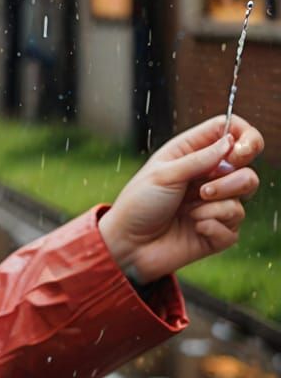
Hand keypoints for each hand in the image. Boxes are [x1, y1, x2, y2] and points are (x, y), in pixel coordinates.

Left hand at [98, 115, 262, 284]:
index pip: (228, 132)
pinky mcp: (220, 231)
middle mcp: (207, 176)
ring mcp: (215, 204)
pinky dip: (212, 225)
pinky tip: (192, 228)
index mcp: (191, 153)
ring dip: (218, 203)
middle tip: (205, 190)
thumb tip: (230, 141)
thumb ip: (199, 159)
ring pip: (244, 196)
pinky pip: (234, 224)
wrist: (131, 245)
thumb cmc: (140, 203)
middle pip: (246, 168)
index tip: (240, 151)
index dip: (244, 136)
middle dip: (233, 179)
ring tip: (191, 209)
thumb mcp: (164, 174)